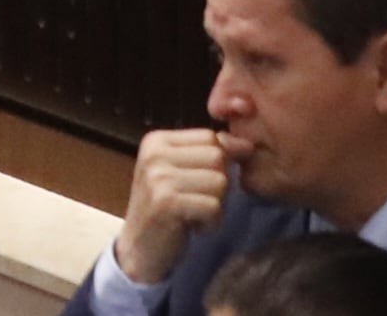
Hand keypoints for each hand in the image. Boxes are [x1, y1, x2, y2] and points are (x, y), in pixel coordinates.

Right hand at [113, 127, 237, 283]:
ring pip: (220, 182)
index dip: (218, 163)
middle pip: (218, 157)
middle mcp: (154, 153)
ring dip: (215, 205)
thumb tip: (246, 145)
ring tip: (193, 213)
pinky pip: (214, 206)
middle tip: (195, 200)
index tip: (197, 183)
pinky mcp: (167, 202)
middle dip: (218, 184)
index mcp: (156, 141)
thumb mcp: (180, 173)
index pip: (210, 137)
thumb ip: (207, 155)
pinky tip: (192, 226)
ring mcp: (158, 177)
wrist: (139, 248)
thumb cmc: (166, 210)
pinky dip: (211, 222)